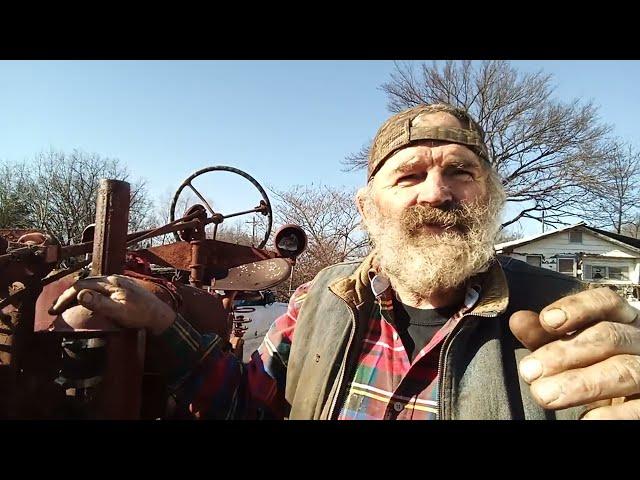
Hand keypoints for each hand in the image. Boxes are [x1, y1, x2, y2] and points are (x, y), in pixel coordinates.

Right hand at [49, 274, 175, 334]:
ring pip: (92, 283)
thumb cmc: (140, 315)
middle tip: (55, 308)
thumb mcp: (118, 312)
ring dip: (78, 293)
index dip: (65, 297)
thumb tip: (80, 294)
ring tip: (66, 304)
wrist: (160, 315)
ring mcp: (119, 281)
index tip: (54, 310)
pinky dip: (88, 292)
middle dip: (68, 294)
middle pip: (85, 282)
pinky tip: (86, 299)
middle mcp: (114, 278)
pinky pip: (100, 286)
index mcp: (111, 282)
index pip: (81, 285)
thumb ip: (99, 303)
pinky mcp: (123, 287)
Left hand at [510, 287, 639, 418]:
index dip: (576, 307)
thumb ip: (543, 335)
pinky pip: (638, 408)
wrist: (624, 403)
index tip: (546, 321)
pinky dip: (612, 414)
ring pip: (624, 370)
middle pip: (608, 336)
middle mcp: (638, 341)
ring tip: (544, 394)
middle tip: (529, 371)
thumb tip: (518, 321)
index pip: (604, 302)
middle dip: (563, 353)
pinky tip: (586, 418)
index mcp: (620, 320)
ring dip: (580, 384)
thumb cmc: (594, 366)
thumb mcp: (566, 348)